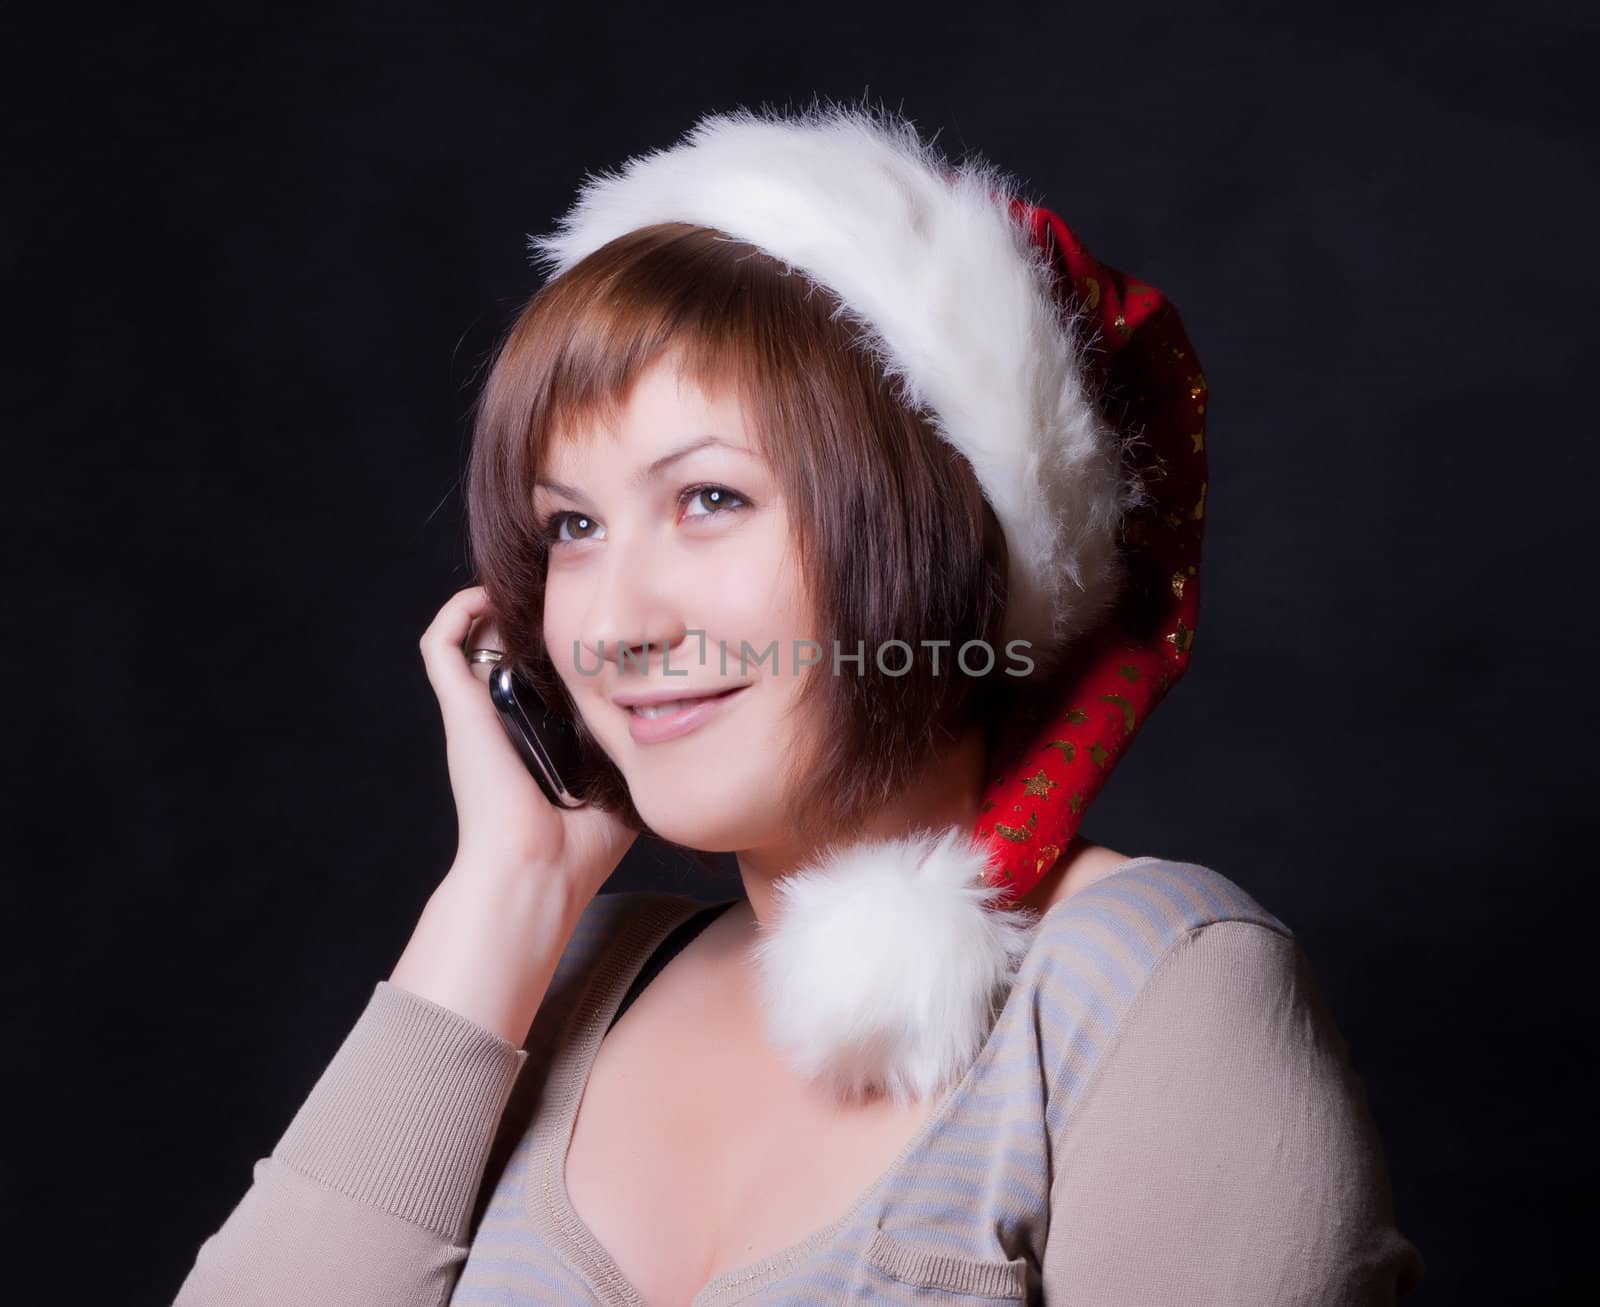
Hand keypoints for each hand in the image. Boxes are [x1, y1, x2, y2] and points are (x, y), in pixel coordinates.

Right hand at [418, 585, 638, 903]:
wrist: (539, 872)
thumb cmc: (577, 852)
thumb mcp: (620, 792)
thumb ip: (637, 760)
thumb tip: (672, 734)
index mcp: (534, 740)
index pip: (538, 678)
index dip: (556, 646)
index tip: (588, 623)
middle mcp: (502, 722)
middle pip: (505, 650)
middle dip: (529, 617)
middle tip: (560, 590)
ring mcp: (477, 715)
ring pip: (468, 639)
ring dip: (491, 605)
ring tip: (525, 584)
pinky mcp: (459, 710)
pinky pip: (441, 644)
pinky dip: (457, 611)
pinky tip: (488, 594)